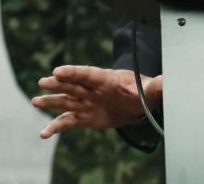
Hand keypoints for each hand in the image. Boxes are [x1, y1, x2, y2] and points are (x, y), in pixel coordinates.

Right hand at [31, 65, 162, 137]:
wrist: (137, 102)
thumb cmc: (141, 91)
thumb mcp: (150, 88)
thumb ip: (156, 86)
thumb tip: (168, 82)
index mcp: (106, 79)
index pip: (88, 74)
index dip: (74, 72)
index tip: (59, 70)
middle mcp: (92, 89)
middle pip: (73, 84)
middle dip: (58, 83)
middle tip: (44, 82)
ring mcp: (86, 102)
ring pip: (66, 101)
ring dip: (51, 101)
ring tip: (36, 101)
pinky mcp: (84, 117)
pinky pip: (67, 121)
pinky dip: (55, 127)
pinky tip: (43, 134)